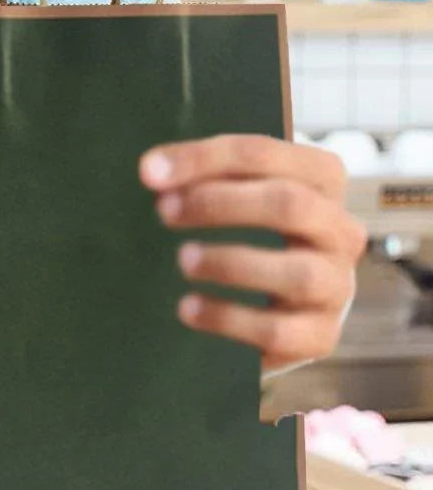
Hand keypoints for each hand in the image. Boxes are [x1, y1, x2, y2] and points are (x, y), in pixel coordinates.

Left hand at [139, 134, 366, 374]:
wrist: (282, 310)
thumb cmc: (252, 233)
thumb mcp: (235, 194)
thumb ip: (199, 176)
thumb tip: (153, 170)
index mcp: (320, 181)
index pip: (265, 154)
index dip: (204, 158)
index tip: (150, 173)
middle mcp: (340, 230)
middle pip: (289, 204)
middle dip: (219, 204)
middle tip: (164, 212)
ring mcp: (337, 286)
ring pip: (296, 272)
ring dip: (230, 262)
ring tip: (183, 261)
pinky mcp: (321, 335)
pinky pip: (279, 329)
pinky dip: (228, 318)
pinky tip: (188, 308)